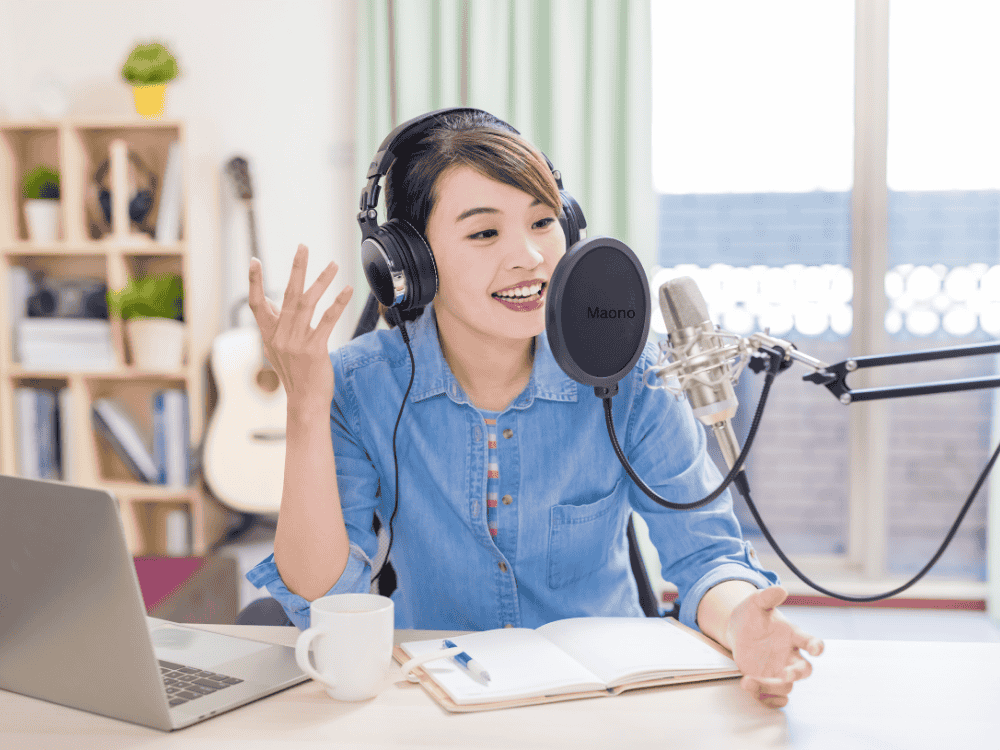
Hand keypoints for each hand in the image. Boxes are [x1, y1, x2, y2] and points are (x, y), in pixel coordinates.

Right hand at [248, 244, 353, 416]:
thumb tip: (273, 303)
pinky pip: (327, 321)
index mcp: (269, 334)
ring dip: (322, 281)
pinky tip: (346, 290)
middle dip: (296, 269)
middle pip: (288, 295)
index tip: (254, 261)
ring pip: (308, 303)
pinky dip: (337, 303)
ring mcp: (296, 342)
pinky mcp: (314, 349)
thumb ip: (276, 326)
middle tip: (303, 247)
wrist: (304, 401)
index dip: (254, 282)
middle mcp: (280, 336)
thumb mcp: (277, 350)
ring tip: (334, 264)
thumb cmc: (294, 374)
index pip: (257, 304)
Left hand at [725, 585, 823, 708]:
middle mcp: (790, 656)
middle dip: (797, 673)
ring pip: (786, 686)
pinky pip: (773, 697)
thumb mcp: (757, 602)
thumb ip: (768, 597)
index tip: (817, 649)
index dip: (816, 646)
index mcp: (793, 636)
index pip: (811, 642)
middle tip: (786, 674)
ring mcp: (779, 671)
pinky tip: (751, 690)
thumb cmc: (753, 615)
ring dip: (771, 687)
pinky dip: (767, 699)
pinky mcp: (766, 681)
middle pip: (804, 670)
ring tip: (749, 681)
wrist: (737, 628)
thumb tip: (780, 589)